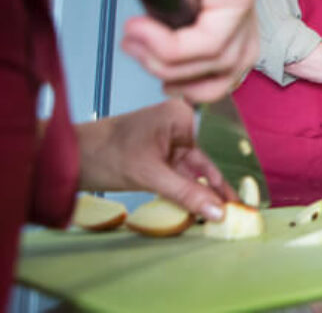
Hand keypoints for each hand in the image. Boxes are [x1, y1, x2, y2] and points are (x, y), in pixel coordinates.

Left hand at [76, 99, 237, 221]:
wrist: (68, 156)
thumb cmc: (105, 155)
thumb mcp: (150, 176)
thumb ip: (187, 193)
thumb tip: (218, 212)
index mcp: (181, 117)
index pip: (210, 154)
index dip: (224, 182)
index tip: (240, 204)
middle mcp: (179, 125)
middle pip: (204, 164)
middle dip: (216, 191)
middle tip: (237, 215)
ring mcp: (169, 141)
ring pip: (193, 173)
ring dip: (202, 195)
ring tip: (223, 216)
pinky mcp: (159, 155)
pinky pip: (180, 176)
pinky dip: (187, 193)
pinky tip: (201, 209)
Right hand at [82, 0, 263, 102]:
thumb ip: (159, 18)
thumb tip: (158, 46)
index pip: (230, 53)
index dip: (191, 75)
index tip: (147, 64)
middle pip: (239, 66)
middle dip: (190, 83)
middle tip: (146, 64)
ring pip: (225, 60)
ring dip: (170, 64)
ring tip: (135, 41)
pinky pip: (212, 42)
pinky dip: (173, 49)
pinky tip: (141, 33)